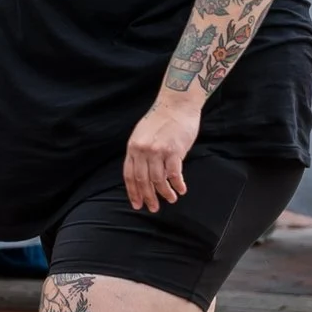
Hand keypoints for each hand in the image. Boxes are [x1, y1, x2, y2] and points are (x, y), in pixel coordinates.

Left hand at [123, 94, 200, 212]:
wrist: (177, 104)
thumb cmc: (162, 118)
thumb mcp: (142, 133)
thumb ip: (140, 151)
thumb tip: (143, 171)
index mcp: (133, 147)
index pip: (129, 175)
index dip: (133, 192)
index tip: (137, 204)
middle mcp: (143, 150)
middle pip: (143, 180)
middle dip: (148, 197)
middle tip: (153, 208)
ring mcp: (158, 151)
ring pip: (158, 180)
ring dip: (165, 193)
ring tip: (171, 199)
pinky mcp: (174, 151)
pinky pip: (174, 174)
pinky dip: (178, 184)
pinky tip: (181, 190)